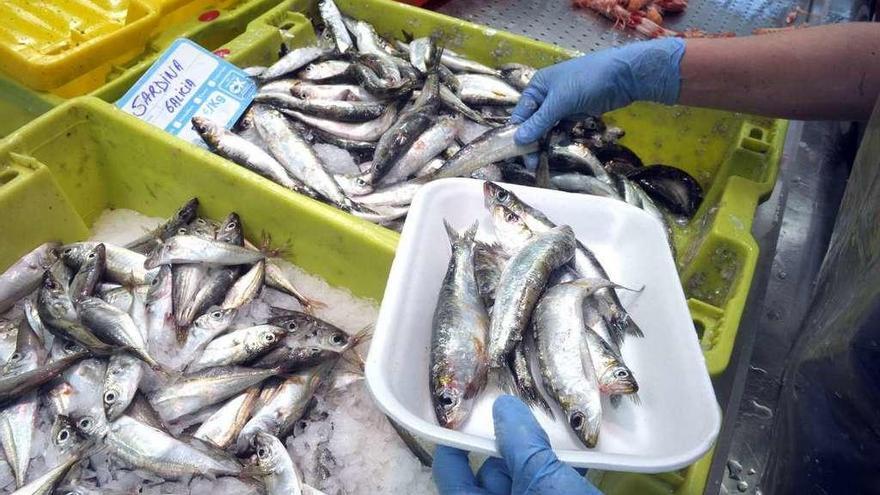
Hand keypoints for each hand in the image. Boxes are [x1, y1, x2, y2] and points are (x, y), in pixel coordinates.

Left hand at [432, 395, 601, 494]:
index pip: (452, 473)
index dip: (458, 441)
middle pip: (491, 476)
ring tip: (556, 433)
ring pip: (524, 483)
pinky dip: (558, 475)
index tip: (472, 412)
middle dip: (510, 446)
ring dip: (539, 458)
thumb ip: (521, 444)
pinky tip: (576, 460)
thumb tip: (503, 408)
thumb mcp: (544, 481)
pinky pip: (547, 491)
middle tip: (528, 414)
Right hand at [511, 38, 684, 166]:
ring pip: (548, 128)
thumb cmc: (587, 81)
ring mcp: (562, 104)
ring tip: (542, 160)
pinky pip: (563, 128)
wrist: (624, 75)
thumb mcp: (560, 101)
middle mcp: (546, 96)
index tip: (518, 156)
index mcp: (537, 87)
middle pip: (533, 123)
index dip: (518, 135)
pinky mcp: (577, 112)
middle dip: (532, 142)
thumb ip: (540, 122)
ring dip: (546, 142)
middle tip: (532, 164)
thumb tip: (518, 140)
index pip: (520, 115)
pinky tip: (558, 148)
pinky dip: (561, 137)